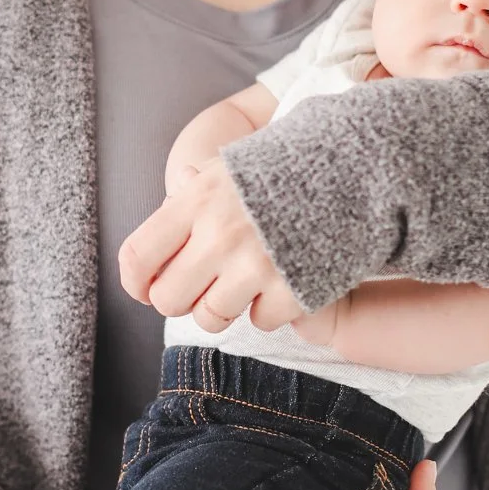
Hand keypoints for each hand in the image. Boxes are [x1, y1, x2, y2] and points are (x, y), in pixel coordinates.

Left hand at [119, 158, 302, 332]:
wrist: (354, 171)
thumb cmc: (282, 170)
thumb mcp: (228, 167)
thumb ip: (190, 196)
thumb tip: (156, 224)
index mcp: (197, 200)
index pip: (138, 255)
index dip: (134, 281)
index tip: (143, 288)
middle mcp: (220, 235)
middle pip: (169, 299)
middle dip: (180, 298)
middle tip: (201, 285)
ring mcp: (256, 266)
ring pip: (210, 318)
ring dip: (223, 307)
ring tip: (242, 282)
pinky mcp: (292, 290)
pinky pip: (260, 322)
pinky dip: (268, 308)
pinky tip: (280, 280)